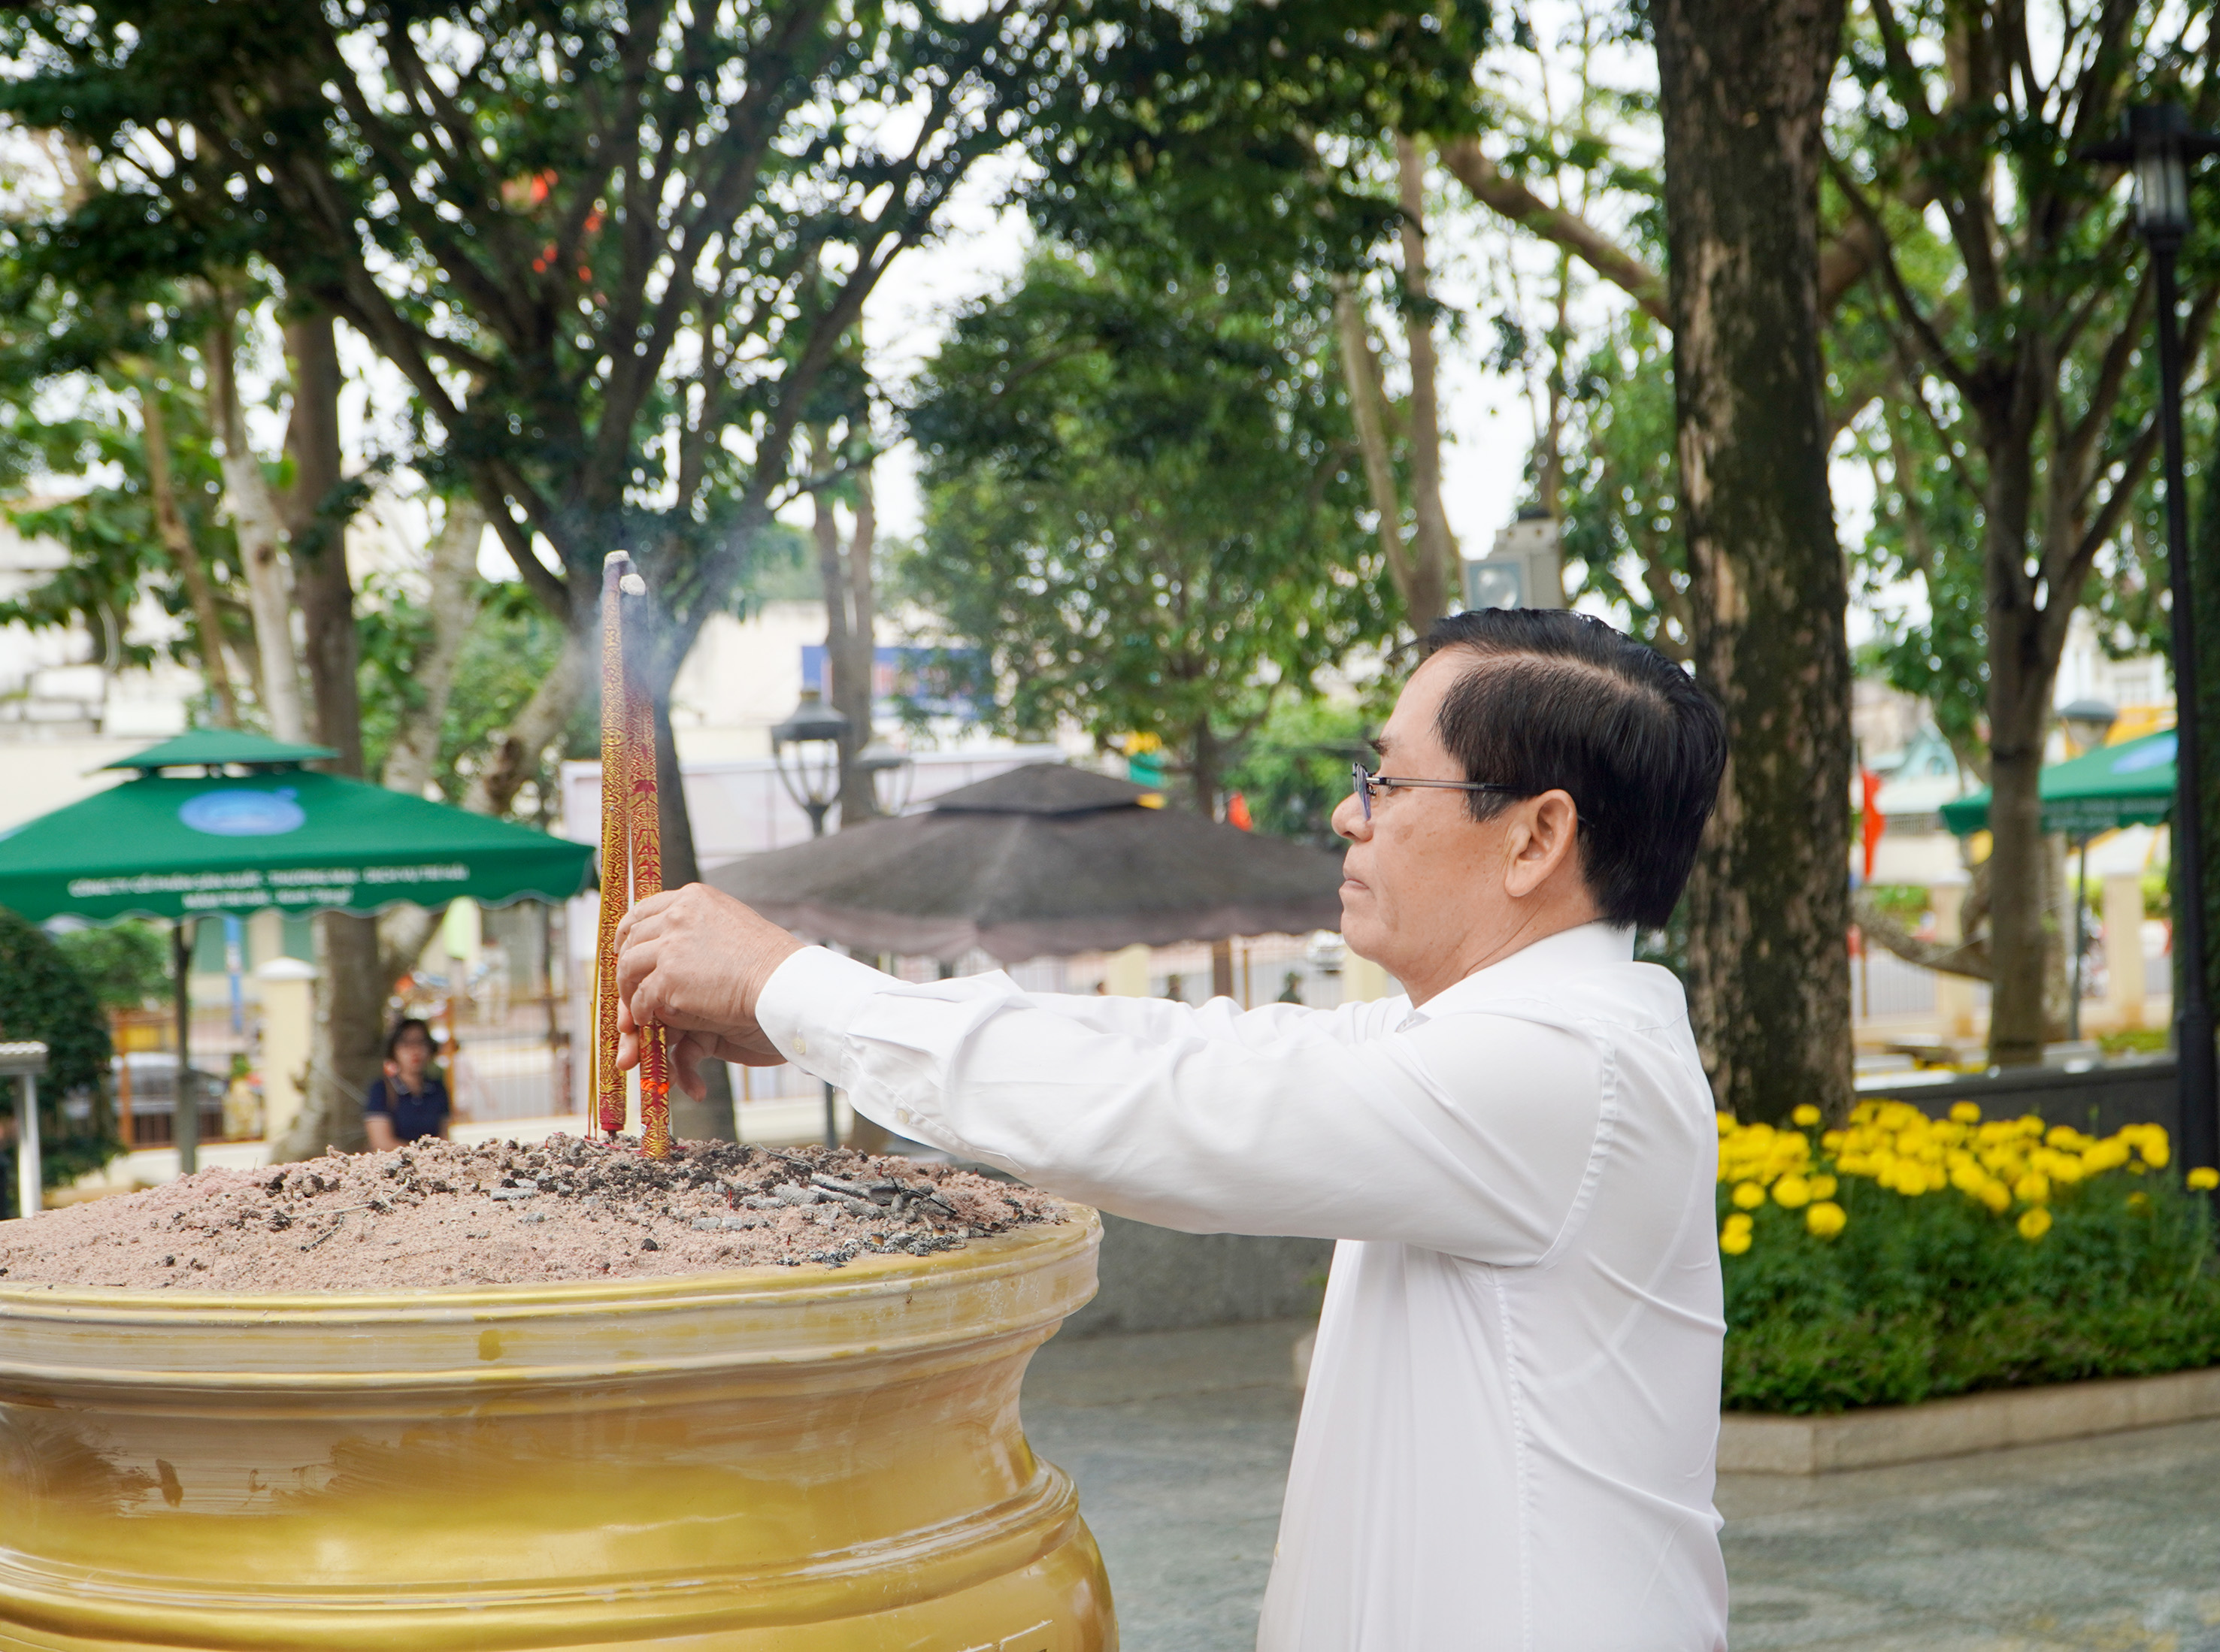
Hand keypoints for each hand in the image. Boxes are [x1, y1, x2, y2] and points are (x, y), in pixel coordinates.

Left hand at [615, 884, 803, 1093]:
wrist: (784, 983)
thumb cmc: (769, 961)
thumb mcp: (732, 926)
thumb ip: (702, 927)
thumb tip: (678, 942)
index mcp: (694, 898)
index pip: (644, 909)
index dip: (629, 933)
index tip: (627, 951)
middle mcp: (678, 914)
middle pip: (631, 937)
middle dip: (624, 964)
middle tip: (628, 985)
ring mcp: (671, 945)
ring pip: (628, 967)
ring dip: (629, 990)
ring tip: (639, 1007)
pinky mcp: (669, 978)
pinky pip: (642, 998)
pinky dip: (642, 1012)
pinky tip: (651, 1020)